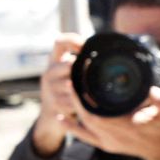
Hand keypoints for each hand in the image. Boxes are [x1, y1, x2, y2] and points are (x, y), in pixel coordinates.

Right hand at [32, 33, 85, 156]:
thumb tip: (110, 49)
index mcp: (54, 62)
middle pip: (68, 64)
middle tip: (94, 77)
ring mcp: (49, 90)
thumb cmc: (67, 92)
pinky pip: (73, 103)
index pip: (59, 42)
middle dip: (82, 71)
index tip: (85, 45)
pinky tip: (88, 107)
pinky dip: (82, 105)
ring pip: (72, 85)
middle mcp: (49, 73)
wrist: (51, 119)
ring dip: (84, 90)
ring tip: (94, 94)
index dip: (73, 40)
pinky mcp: (53, 105)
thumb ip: (81, 63)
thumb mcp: (70, 74)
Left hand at [69, 86, 159, 159]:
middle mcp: (113, 136)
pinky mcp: (105, 145)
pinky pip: (85, 137)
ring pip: (83, 125)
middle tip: (70, 79)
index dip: (83, 98)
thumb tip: (152, 92)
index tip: (76, 81)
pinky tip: (60, 119)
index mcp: (125, 126)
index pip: (96, 112)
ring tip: (67, 90)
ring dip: (73, 109)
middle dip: (75, 99)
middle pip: (85, 116)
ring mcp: (108, 142)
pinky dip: (71, 128)